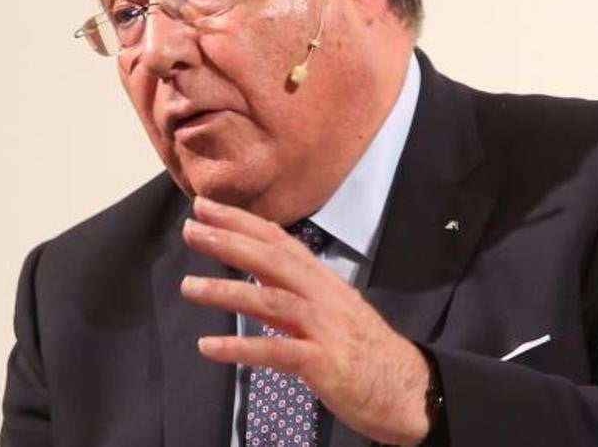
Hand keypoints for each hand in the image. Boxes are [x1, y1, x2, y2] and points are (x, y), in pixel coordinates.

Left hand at [180, 197, 431, 445]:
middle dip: (230, 241)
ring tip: (189, 286)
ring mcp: (325, 328)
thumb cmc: (366, 352)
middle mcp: (325, 297)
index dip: (242, 222)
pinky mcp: (324, 363)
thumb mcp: (332, 313)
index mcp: (324, 282)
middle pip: (273, 260)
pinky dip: (241, 349)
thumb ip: (295, 296)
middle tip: (191, 228)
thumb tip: (257, 280)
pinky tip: (209, 347)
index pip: (279, 242)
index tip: (207, 207)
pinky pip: (276, 352)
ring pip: (271, 301)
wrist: (409, 390)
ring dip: (227, 291)